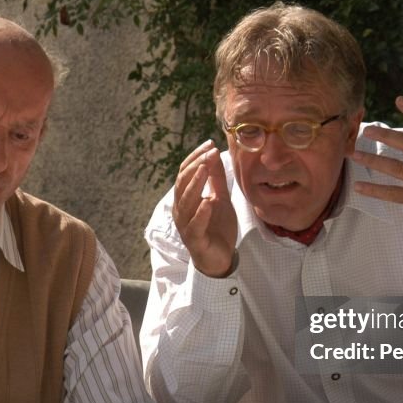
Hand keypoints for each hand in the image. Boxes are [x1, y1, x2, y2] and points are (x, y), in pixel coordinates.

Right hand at [172, 140, 237, 276]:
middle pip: (182, 184)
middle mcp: (181, 210)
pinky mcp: (195, 240)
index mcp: (185, 198)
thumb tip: (214, 154)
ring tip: (204, 170)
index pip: (185, 173)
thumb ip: (216, 179)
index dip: (195, 157)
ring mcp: (186, 225)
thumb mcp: (221, 199)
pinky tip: (207, 202)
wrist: (220, 258)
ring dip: (195, 185)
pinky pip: (195, 225)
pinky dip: (200, 213)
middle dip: (195, 167)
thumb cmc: (217, 227)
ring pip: (186, 202)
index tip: (209, 144)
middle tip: (207, 153)